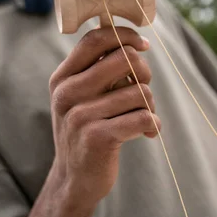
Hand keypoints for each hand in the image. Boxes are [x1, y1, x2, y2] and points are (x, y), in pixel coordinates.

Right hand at [48, 27, 159, 216]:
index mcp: (62, 78)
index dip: (125, 36)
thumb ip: (99, 70)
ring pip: (139, 91)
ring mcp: (80, 116)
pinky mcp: (98, 138)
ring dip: (150, 105)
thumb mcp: (81, 97)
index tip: (143, 45)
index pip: (95, 39)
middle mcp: (67, 93)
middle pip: (124, 59)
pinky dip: (153, 124)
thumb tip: (135, 44)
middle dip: (144, 72)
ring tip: (143, 118)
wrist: (74, 180)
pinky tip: (149, 133)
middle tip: (143, 90)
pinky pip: (143, 117)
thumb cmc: (87, 129)